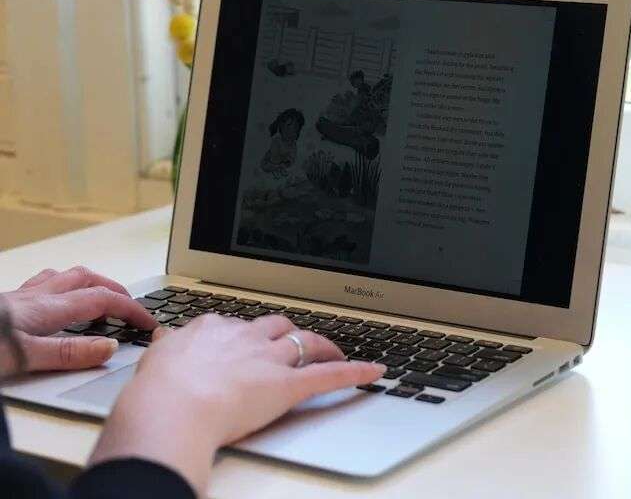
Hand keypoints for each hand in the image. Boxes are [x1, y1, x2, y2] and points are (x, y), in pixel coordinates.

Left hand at [0, 267, 155, 372]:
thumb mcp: (24, 358)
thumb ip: (68, 353)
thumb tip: (110, 347)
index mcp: (48, 308)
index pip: (103, 300)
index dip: (131, 310)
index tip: (149, 323)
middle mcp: (37, 296)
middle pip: (88, 280)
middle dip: (116, 292)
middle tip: (131, 310)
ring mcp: (20, 297)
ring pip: (65, 278)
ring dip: (90, 285)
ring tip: (100, 302)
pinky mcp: (6, 303)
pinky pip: (43, 284)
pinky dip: (62, 288)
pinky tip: (58, 302)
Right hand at [90, 314, 384, 493]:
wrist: (172, 407)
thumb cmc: (159, 390)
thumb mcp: (155, 359)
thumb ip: (168, 346)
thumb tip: (165, 336)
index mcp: (214, 329)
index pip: (237, 325)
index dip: (247, 334)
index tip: (247, 341)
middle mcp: (246, 337)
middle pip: (276, 326)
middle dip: (287, 333)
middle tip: (293, 342)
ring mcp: (270, 358)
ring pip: (305, 342)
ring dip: (321, 345)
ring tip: (332, 349)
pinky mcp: (289, 385)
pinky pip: (329, 375)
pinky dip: (355, 372)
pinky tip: (374, 371)